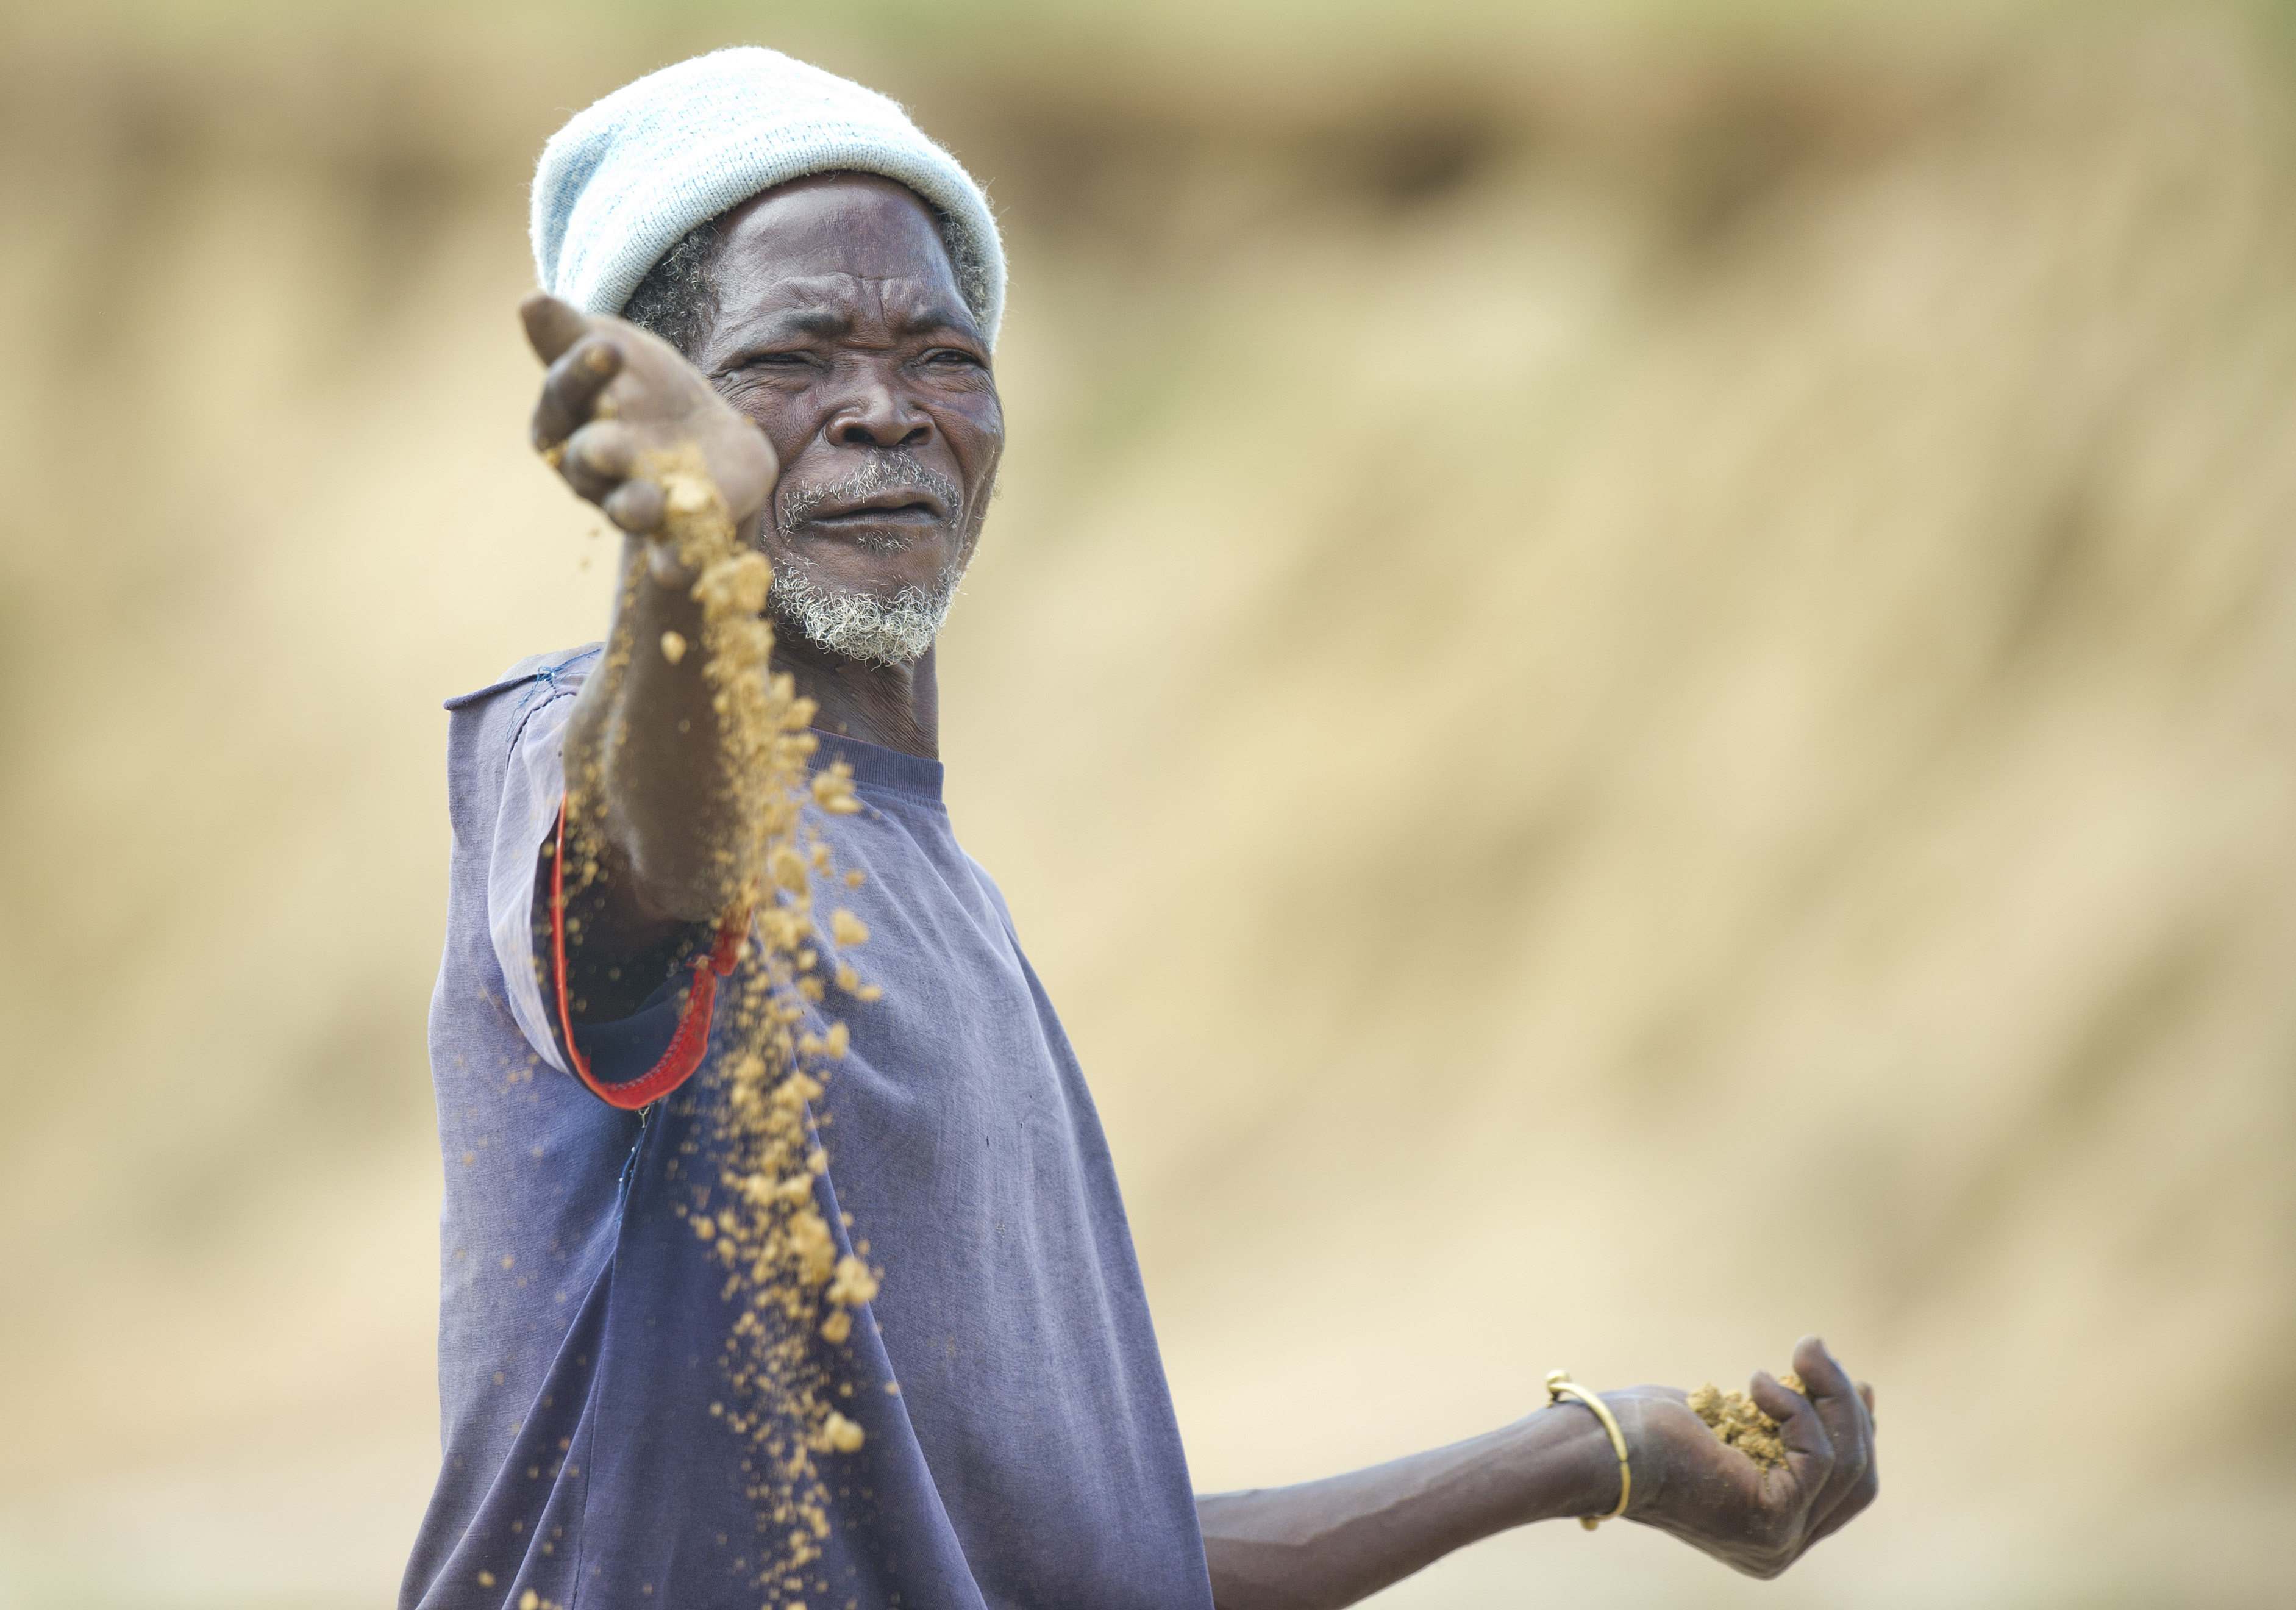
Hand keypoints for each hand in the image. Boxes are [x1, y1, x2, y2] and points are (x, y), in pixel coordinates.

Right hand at [520, 293, 776, 546]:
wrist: (705, 437)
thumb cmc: (641, 387)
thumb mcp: (610, 350)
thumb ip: (571, 335)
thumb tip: (529, 299)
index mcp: (565, 421)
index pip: (566, 395)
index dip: (582, 372)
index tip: (608, 345)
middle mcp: (590, 471)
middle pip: (586, 462)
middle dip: (597, 454)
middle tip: (607, 445)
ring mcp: (633, 503)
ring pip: (625, 509)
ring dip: (633, 507)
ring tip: (646, 505)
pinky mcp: (679, 531)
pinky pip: (670, 554)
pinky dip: (674, 564)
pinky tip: (680, 568)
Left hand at [1604, 1335, 1876, 1577]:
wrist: (1602, 1448)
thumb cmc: (1650, 1431)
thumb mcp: (1736, 1424)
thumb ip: (1789, 1423)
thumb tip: (1860, 1390)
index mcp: (1772, 1534)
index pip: (1847, 1489)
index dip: (1859, 1433)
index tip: (1858, 1383)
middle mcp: (1781, 1549)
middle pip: (1858, 1478)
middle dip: (1849, 1410)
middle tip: (1818, 1353)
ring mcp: (1781, 1542)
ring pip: (1846, 1463)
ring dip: (1831, 1394)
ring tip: (1804, 1350)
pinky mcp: (1773, 1520)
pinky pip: (1816, 1455)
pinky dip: (1795, 1408)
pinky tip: (1757, 1382)